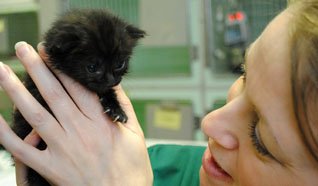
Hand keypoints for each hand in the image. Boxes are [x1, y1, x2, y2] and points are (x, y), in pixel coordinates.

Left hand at [0, 42, 152, 185]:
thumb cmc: (131, 169)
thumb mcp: (136, 134)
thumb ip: (123, 106)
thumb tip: (112, 84)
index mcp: (100, 122)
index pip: (77, 87)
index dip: (61, 67)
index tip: (50, 51)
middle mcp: (80, 131)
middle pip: (53, 93)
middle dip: (36, 68)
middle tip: (23, 48)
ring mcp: (63, 149)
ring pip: (35, 114)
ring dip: (16, 91)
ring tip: (2, 71)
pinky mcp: (52, 168)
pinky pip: (22, 150)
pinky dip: (5, 134)